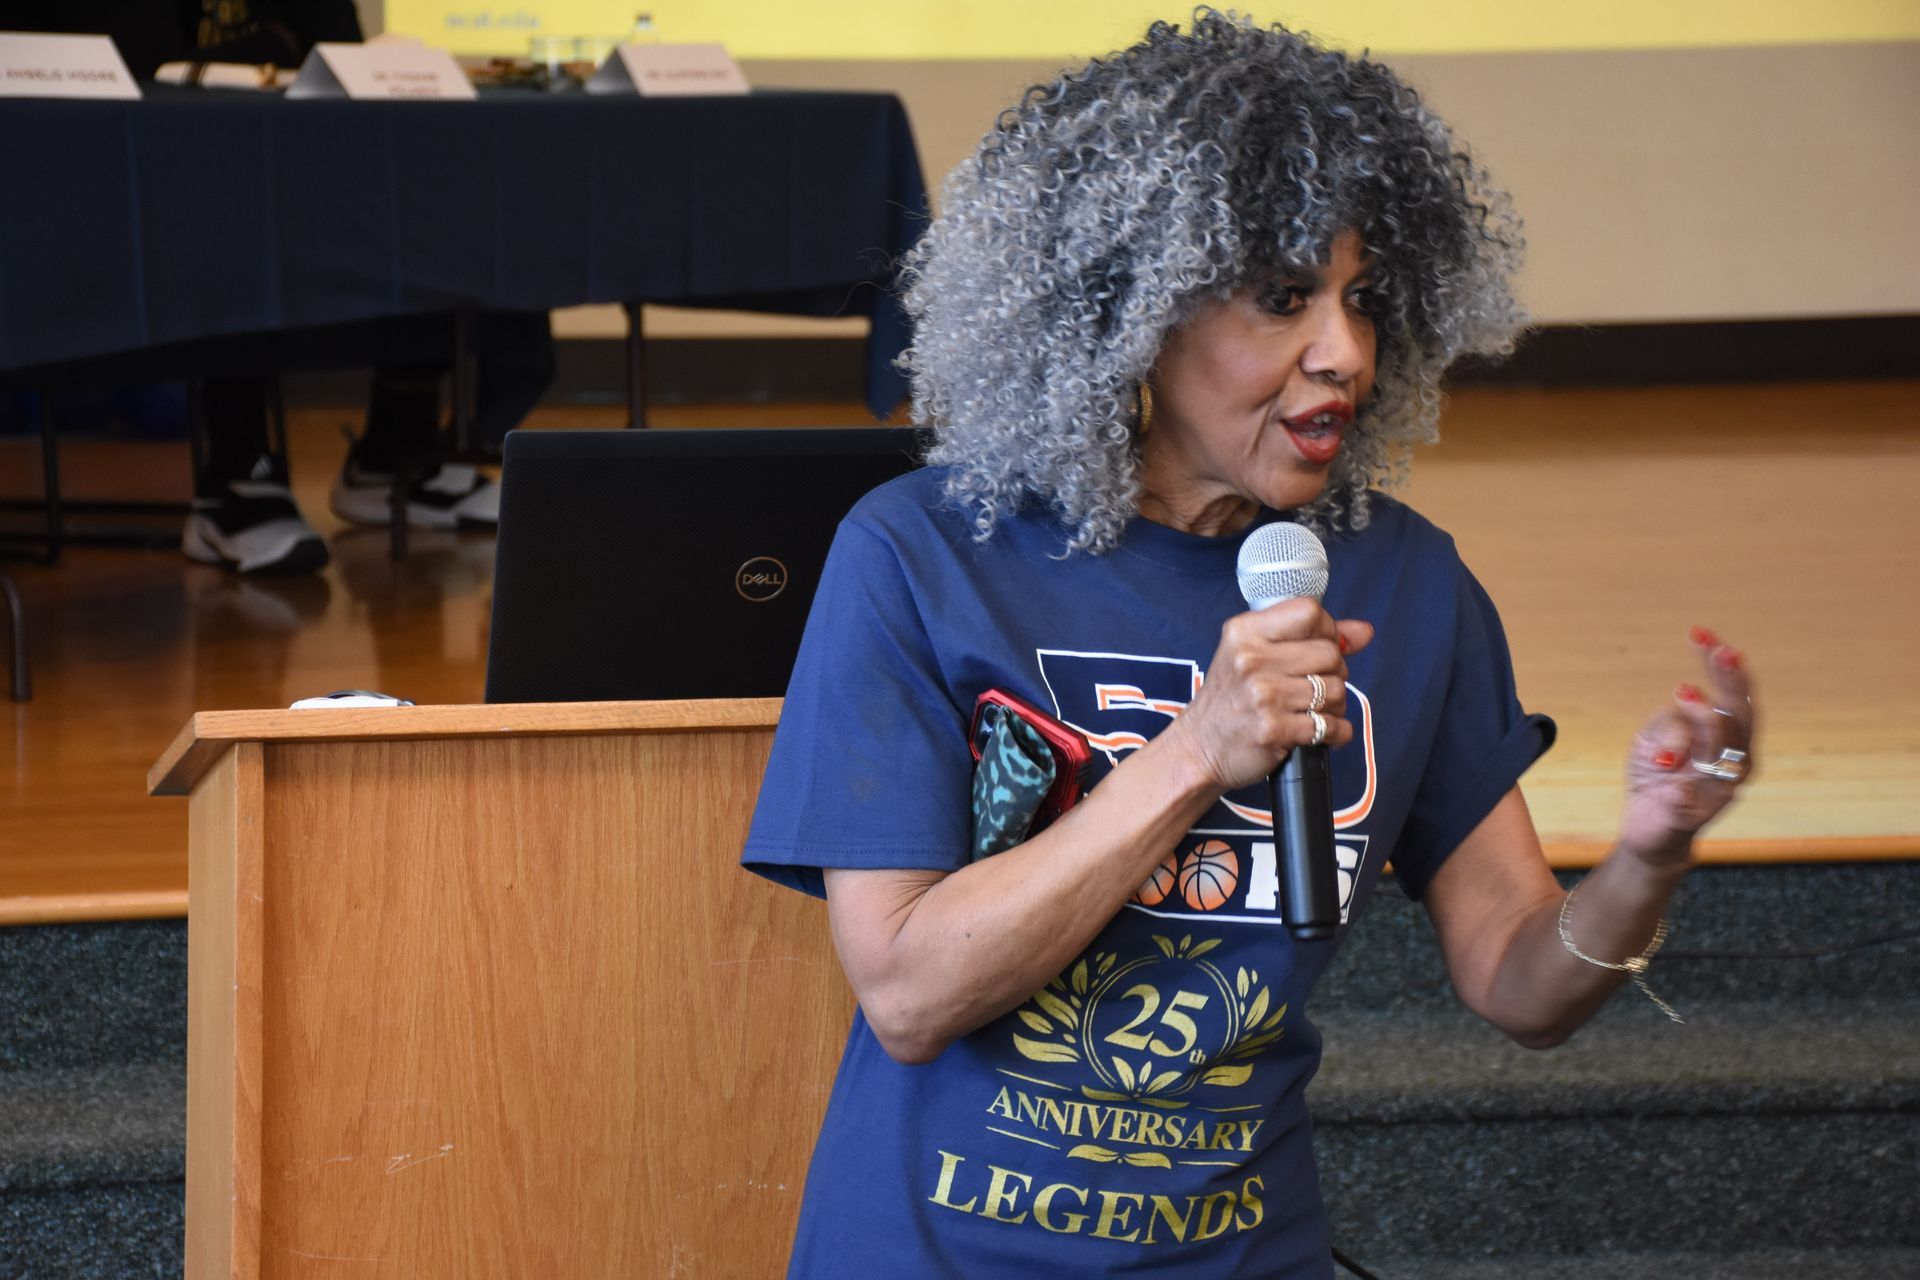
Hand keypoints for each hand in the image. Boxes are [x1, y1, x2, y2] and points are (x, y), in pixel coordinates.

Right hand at [1171, 598, 1374, 792]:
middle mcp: (1252, 660)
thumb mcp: (1255, 655)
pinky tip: (1318, 732)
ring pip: (1335, 690)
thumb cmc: (1231, 699)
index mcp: (1245, 633)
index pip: (1309, 612)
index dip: (1326, 629)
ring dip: (1334, 705)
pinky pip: (1331, 726)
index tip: (1319, 646)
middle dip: (1334, 672)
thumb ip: (1309, 637)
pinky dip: (1335, 732)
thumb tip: (1363, 632)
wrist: (1199, 748)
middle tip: (1315, 686)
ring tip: (1313, 711)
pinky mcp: (1274, 730)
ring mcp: (1263, 696)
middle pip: (1330, 653)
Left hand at [1618, 627, 1757, 862]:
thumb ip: (1669, 720)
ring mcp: (1724, 785)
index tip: (1699, 632)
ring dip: (1705, 716)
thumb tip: (1683, 707)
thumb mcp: (1652, 737)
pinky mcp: (1705, 811)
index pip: (1731, 692)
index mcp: (1726, 734)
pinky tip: (1665, 764)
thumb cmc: (1656, 775)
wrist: (1648, 826)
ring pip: (1726, 745)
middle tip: (1720, 651)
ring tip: (1681, 692)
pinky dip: (1682, 775)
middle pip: (1741, 712)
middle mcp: (1735, 756)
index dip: (1719, 663)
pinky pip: (1697, 788)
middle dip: (1731, 679)